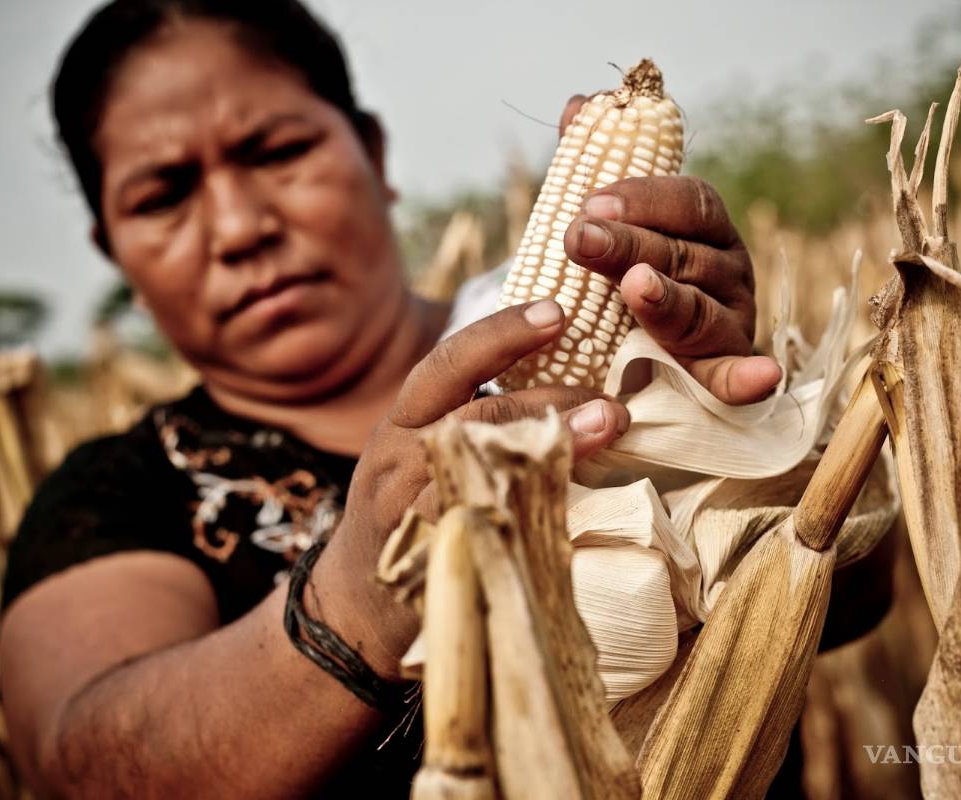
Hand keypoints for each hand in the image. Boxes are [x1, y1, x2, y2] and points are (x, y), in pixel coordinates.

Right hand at [314, 300, 630, 678]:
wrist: (351, 604)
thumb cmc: (402, 511)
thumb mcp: (418, 452)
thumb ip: (471, 417)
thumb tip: (566, 385)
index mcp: (401, 421)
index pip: (448, 363)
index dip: (503, 333)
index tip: (559, 312)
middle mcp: (398, 459)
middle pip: (474, 415)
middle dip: (547, 400)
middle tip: (609, 402)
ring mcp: (408, 514)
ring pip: (481, 472)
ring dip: (553, 451)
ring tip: (606, 432)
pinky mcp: (427, 563)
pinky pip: (482, 533)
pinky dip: (531, 514)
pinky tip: (577, 506)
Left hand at [558, 95, 780, 404]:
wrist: (628, 350)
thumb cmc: (622, 273)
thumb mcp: (605, 222)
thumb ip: (592, 165)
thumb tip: (579, 104)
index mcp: (705, 226)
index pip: (689, 201)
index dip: (644, 198)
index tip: (591, 202)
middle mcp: (728, 269)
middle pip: (684, 252)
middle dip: (629, 244)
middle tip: (579, 238)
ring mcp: (731, 320)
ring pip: (701, 310)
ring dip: (669, 299)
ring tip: (636, 288)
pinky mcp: (726, 371)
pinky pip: (736, 377)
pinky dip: (748, 378)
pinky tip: (761, 377)